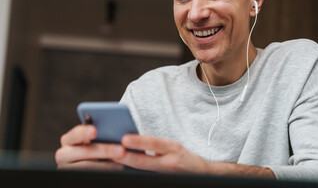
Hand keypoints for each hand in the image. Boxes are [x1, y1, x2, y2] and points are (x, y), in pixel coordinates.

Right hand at [55, 125, 125, 170]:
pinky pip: (89, 174)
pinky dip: (105, 170)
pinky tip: (117, 167)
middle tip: (121, 150)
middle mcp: (64, 152)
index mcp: (69, 139)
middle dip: (104, 150)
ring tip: (122, 161)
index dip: (84, 132)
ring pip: (87, 165)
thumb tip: (117, 130)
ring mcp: (66, 166)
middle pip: (84, 151)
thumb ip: (99, 135)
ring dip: (106, 163)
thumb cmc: (94, 149)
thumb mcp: (93, 142)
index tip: (94, 131)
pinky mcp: (72, 175)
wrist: (89, 167)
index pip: (76, 134)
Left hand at [119, 135, 274, 177]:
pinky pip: (145, 178)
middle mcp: (170, 163)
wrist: (203, 175)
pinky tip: (122, 170)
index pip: (154, 143)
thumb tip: (131, 141)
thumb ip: (155, 145)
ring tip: (111, 161)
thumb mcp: (172, 147)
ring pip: (142, 172)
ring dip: (126, 167)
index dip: (139, 142)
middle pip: (144, 162)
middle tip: (111, 153)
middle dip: (126, 158)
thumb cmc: (183, 158)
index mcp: (173, 148)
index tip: (124, 138)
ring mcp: (167, 175)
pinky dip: (133, 174)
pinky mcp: (164, 181)